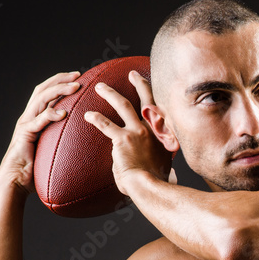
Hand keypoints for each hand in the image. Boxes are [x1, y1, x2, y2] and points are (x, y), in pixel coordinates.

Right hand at [0, 71, 81, 193]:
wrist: (15, 181)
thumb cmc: (35, 169)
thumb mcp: (52, 149)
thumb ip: (62, 140)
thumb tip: (84, 142)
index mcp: (35, 118)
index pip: (47, 93)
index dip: (60, 82)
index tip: (78, 77)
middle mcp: (29, 117)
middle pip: (43, 90)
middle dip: (61, 79)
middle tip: (78, 74)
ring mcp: (25, 123)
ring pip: (41, 100)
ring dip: (59, 90)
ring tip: (75, 86)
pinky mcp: (24, 134)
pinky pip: (38, 121)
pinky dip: (50, 115)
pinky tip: (63, 113)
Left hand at [84, 71, 176, 195]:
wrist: (150, 186)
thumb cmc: (156, 181)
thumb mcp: (166, 166)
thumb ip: (163, 161)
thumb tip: (170, 172)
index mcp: (163, 134)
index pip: (160, 110)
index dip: (155, 97)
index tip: (151, 88)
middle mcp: (152, 129)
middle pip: (146, 99)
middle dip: (139, 83)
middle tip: (132, 73)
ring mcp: (138, 133)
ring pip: (123, 106)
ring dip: (110, 94)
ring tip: (100, 87)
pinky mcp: (123, 140)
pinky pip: (106, 125)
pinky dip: (96, 119)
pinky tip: (88, 115)